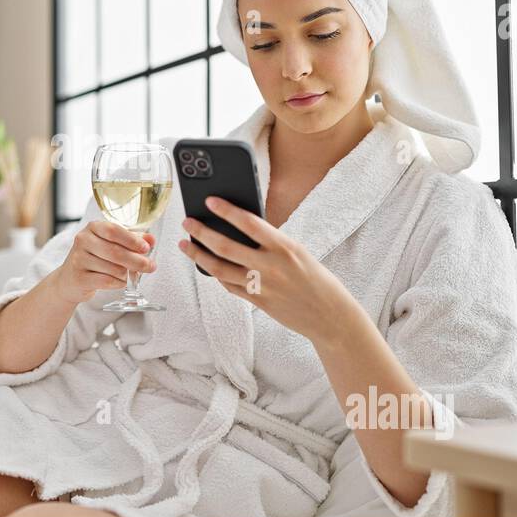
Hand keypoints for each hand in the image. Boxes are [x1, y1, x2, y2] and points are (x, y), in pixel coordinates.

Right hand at [51, 220, 156, 303]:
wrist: (69, 279)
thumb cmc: (94, 258)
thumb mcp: (111, 244)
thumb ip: (132, 240)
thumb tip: (151, 239)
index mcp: (93, 227)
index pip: (113, 230)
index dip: (132, 240)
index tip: (146, 248)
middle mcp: (83, 240)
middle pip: (115, 251)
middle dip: (137, 261)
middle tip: (150, 267)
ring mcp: (79, 259)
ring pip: (113, 268)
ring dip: (126, 274)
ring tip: (127, 274)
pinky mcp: (79, 277)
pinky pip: (107, 281)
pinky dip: (118, 283)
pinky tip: (119, 282)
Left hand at [176, 196, 355, 343]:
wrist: (330, 315)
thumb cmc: (316, 279)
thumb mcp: (298, 253)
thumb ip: (271, 242)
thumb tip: (240, 229)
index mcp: (285, 247)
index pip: (249, 223)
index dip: (227, 211)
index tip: (210, 200)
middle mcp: (271, 266)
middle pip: (226, 246)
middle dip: (202, 232)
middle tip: (187, 222)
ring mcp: (262, 287)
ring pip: (220, 269)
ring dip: (199, 255)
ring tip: (186, 244)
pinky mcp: (257, 303)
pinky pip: (229, 286)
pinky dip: (216, 275)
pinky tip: (207, 266)